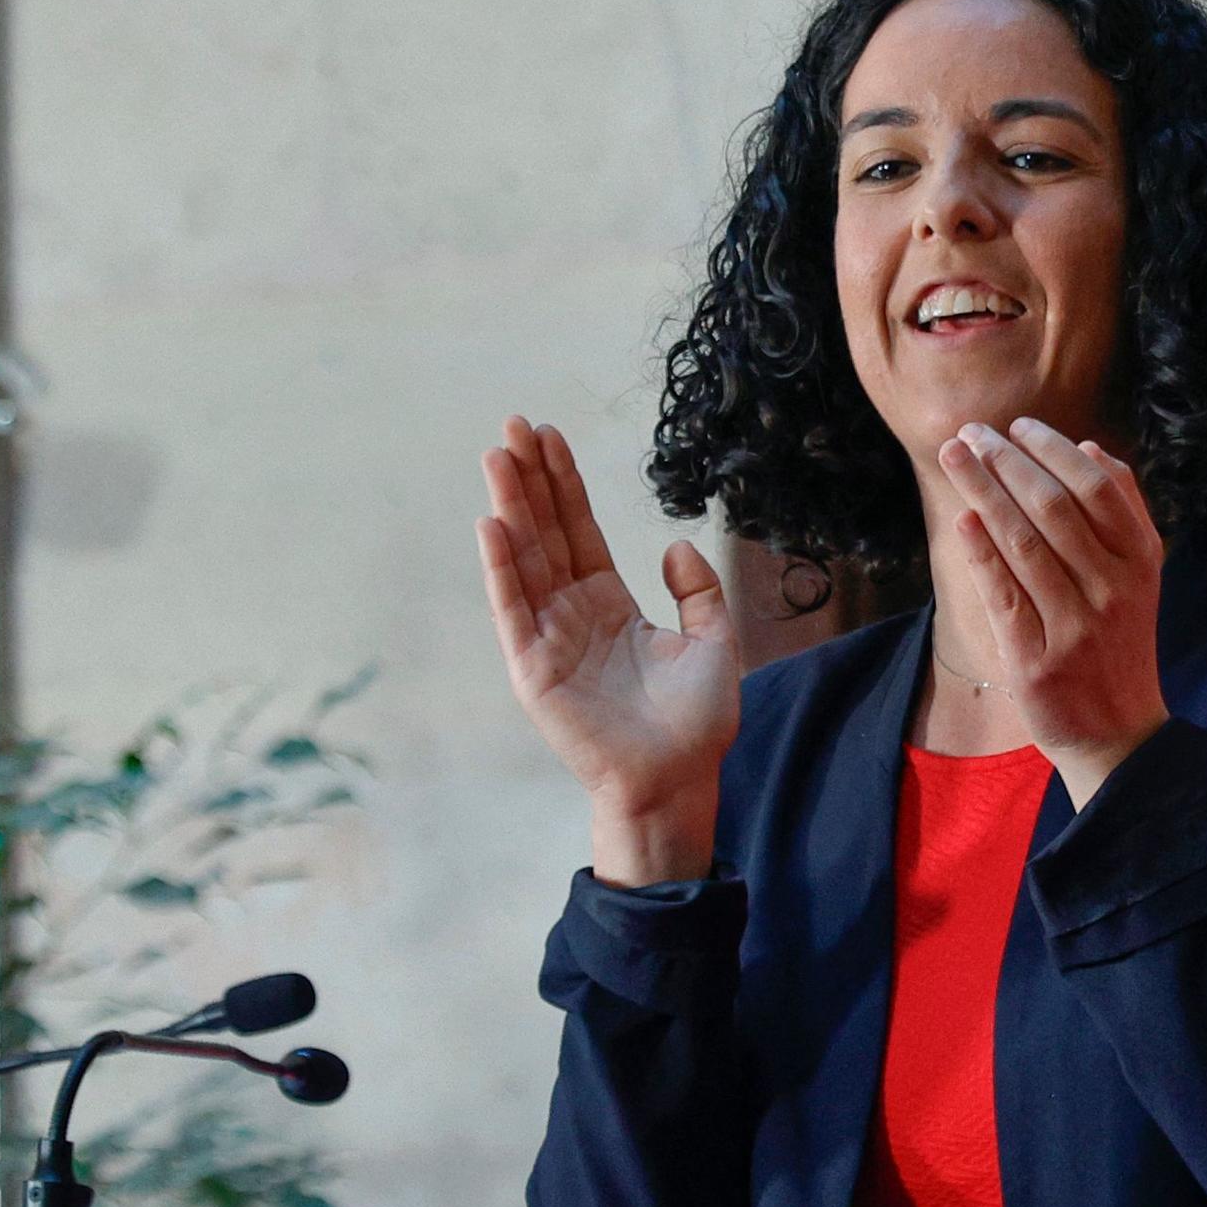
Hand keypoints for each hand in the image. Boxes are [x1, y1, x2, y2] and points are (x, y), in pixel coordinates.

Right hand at [478, 417, 740, 876]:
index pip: (579, 530)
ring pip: (524, 560)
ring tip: (496, 456)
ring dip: (509, 508)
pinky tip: (492, 525)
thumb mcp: (714, 642)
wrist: (677, 780)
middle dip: (529, 480)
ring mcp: (549, 640)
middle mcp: (572, 615)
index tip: (548, 436)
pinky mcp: (534, 670)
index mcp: (609, 605)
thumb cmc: (696, 724)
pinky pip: (512, 610)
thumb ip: (698, 590)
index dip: (564, 483)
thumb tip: (674, 544)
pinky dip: (500, 568)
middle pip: (545, 533)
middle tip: (511, 426)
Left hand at [940, 417, 1169, 807]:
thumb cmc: (1118, 643)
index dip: (1052, 451)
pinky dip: (981, 553)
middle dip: (1006, 462)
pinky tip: (962, 520)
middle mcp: (1112, 589)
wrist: (1120, 734)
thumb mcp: (1139, 576)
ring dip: (983, 492)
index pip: (1096, 487)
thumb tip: (1090, 448)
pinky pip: (1004, 596)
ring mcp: (1075, 625)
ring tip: (953, 457)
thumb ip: (1124, 511)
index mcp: (1140, 561)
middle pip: (1053, 507)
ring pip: (1023, 543)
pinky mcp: (1037, 661)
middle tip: (969, 432)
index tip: (1016, 426)